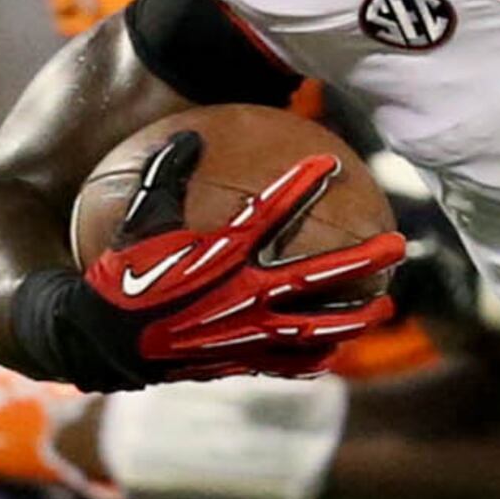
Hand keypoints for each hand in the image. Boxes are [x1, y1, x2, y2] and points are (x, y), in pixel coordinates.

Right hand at [84, 131, 411, 377]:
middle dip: (362, 259)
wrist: (100, 342)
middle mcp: (243, 294)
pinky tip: (334, 351)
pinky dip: (315, 357)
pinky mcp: (240, 361)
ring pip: (316, 327)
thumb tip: (187, 134)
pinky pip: (288, 363)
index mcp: (220, 255)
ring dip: (354, 316)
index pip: (271, 214)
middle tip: (399, 245)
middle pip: (318, 275)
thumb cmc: (118, 277)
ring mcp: (247, 333)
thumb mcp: (136, 223)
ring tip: (384, 308)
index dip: (301, 185)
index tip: (329, 164)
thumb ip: (163, 178)